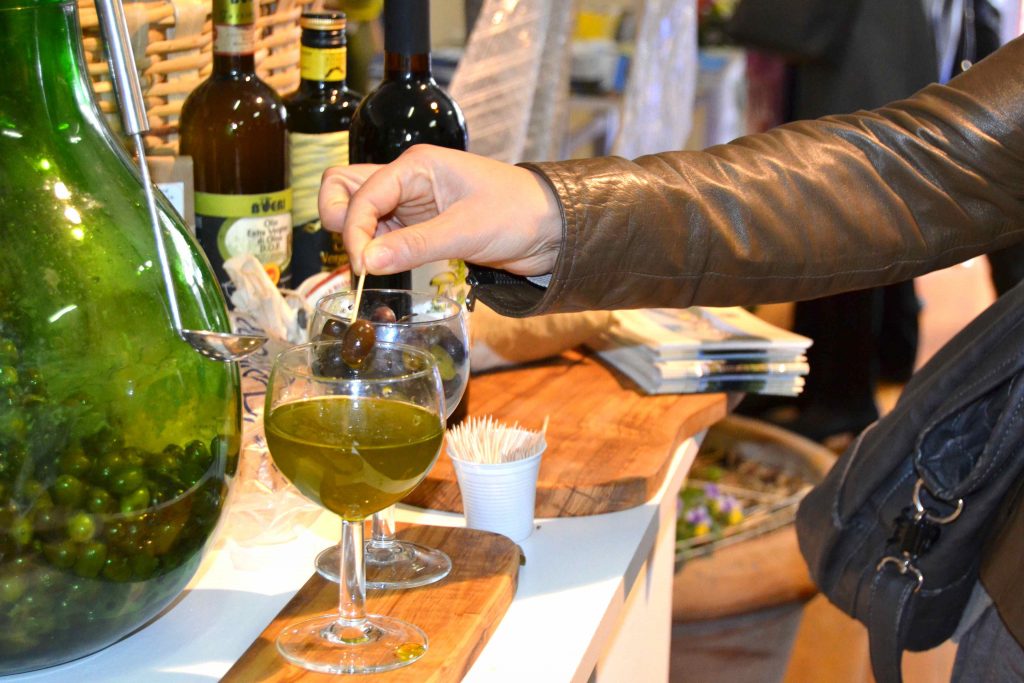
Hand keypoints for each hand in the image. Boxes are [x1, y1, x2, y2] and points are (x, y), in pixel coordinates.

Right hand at [319, 145, 561, 276]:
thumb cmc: (519, 213)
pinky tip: (385, 271)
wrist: (553, 229)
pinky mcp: (420, 228)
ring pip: (360, 214)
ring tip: (373, 270)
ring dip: (358, 240)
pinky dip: (376, 253)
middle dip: (340, 221)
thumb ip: (415, 245)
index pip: (362, 192)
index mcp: (416, 165)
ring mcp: (411, 204)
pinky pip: (383, 236)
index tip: (364, 266)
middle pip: (345, 189)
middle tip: (359, 257)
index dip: (354, 229)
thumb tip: (367, 263)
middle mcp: (407, 180)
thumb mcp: (467, 230)